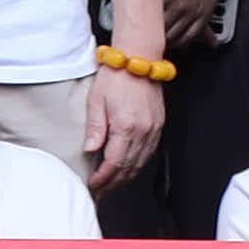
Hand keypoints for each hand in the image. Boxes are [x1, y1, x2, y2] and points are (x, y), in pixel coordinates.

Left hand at [79, 65, 164, 188]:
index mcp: (126, 126)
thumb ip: (94, 127)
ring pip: (140, 163)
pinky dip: (137, 165)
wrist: (139, 57)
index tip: (93, 185)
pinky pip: (149, 153)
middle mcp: (143, 131)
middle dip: (113, 183)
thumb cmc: (116, 75)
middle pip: (129, 168)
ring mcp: (153, 129)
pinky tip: (128, 168)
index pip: (114, 163)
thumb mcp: (96, 100)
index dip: (103, 179)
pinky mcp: (159, 125)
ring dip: (126, 177)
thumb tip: (90, 150)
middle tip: (100, 192)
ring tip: (112, 184)